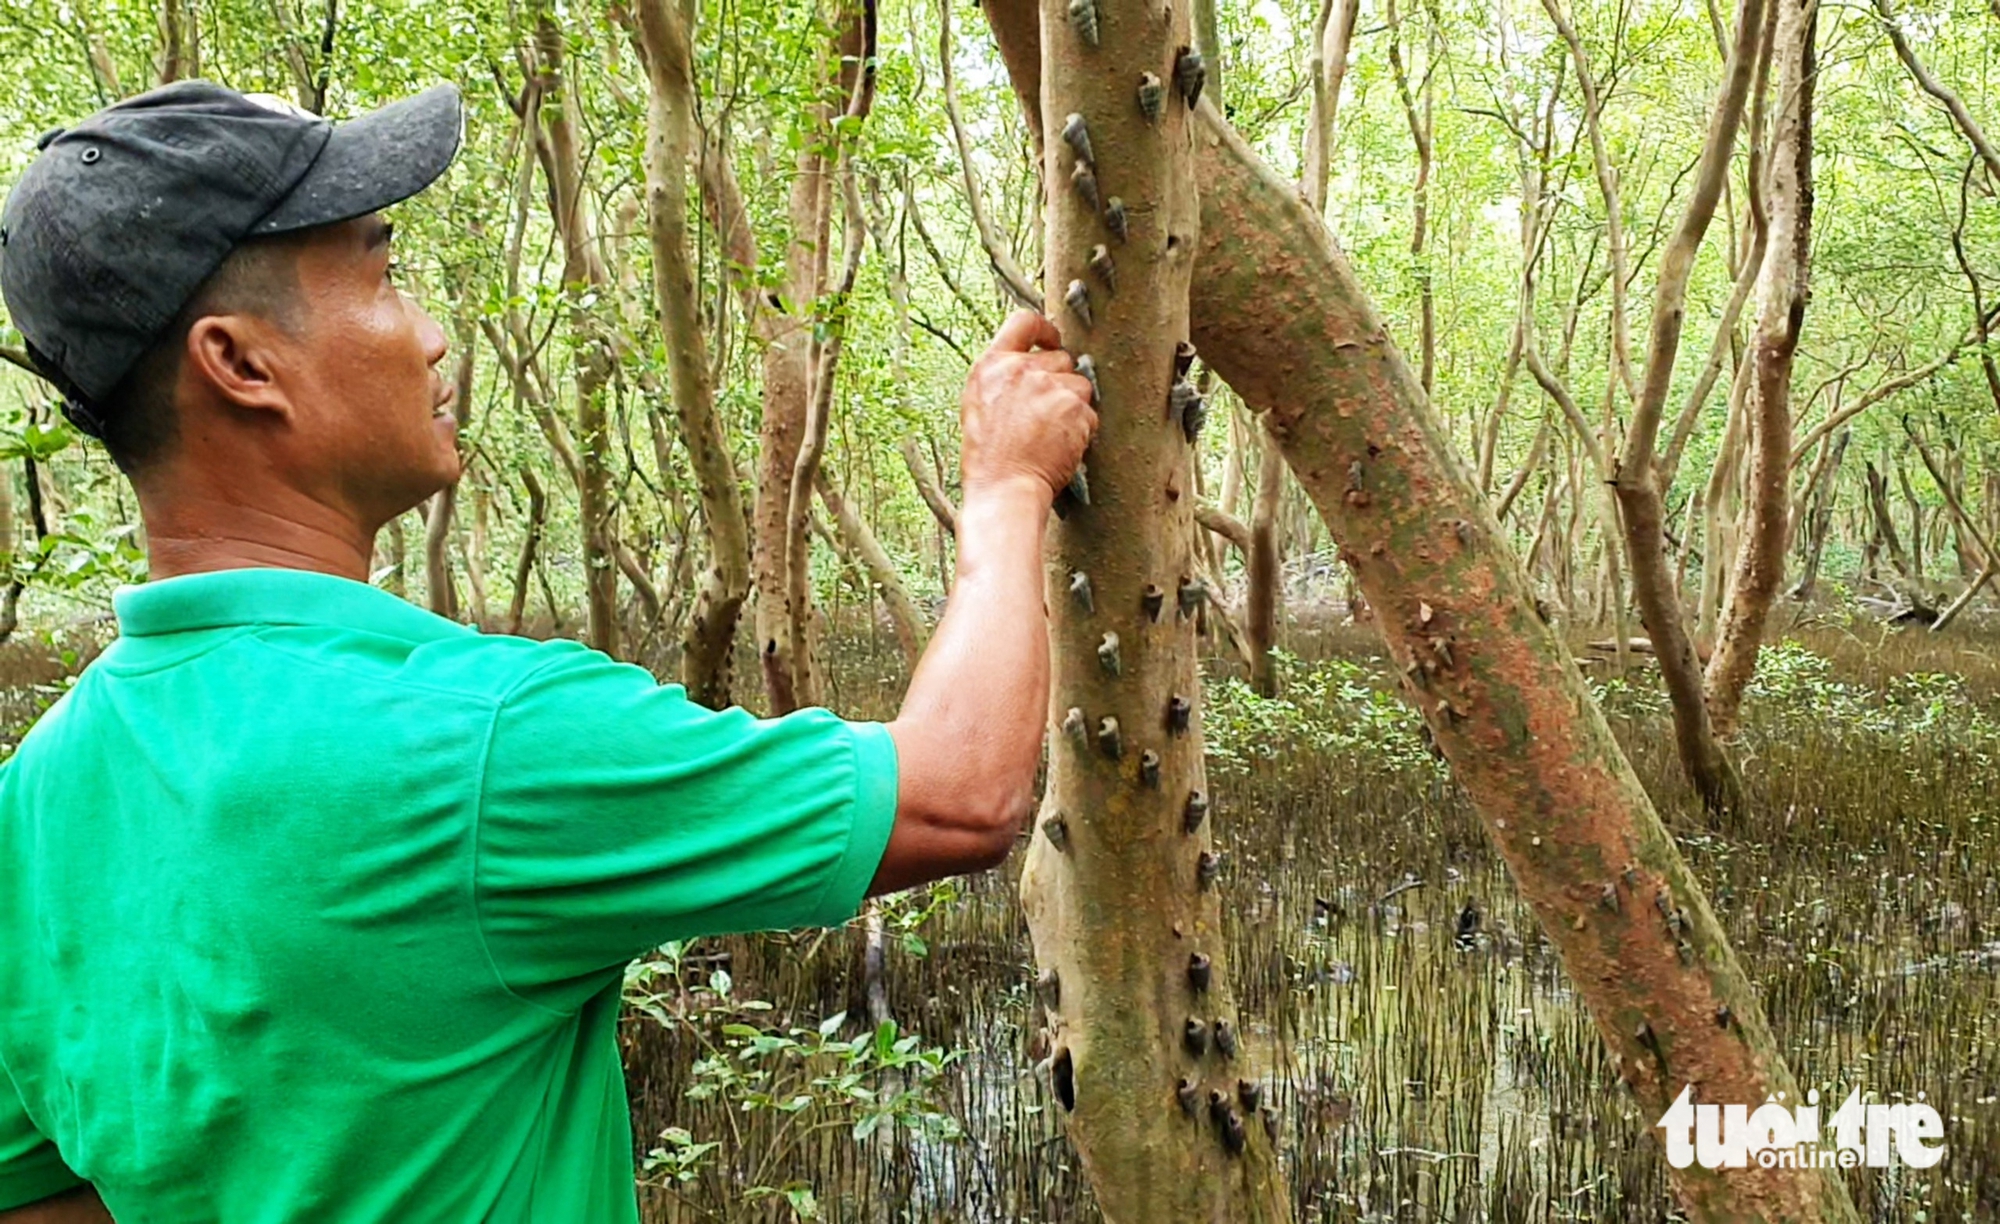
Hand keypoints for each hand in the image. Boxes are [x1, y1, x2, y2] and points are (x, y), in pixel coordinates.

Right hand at [959, 311, 1098, 501]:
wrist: (1003, 488)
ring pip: (1080, 385)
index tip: (1053, 341)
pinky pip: (1090, 413)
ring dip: (1074, 407)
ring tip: (1052, 435)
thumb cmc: (989, 458)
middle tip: (1046, 415)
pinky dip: (1082, 431)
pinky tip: (1061, 447)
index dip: (1045, 329)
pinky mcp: (1074, 408)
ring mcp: (1049, 387)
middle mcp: (1021, 369)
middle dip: (1061, 382)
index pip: (1024, 322)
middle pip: (1061, 358)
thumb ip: (1004, 379)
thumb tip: (1032, 365)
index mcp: (992, 366)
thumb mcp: (980, 405)